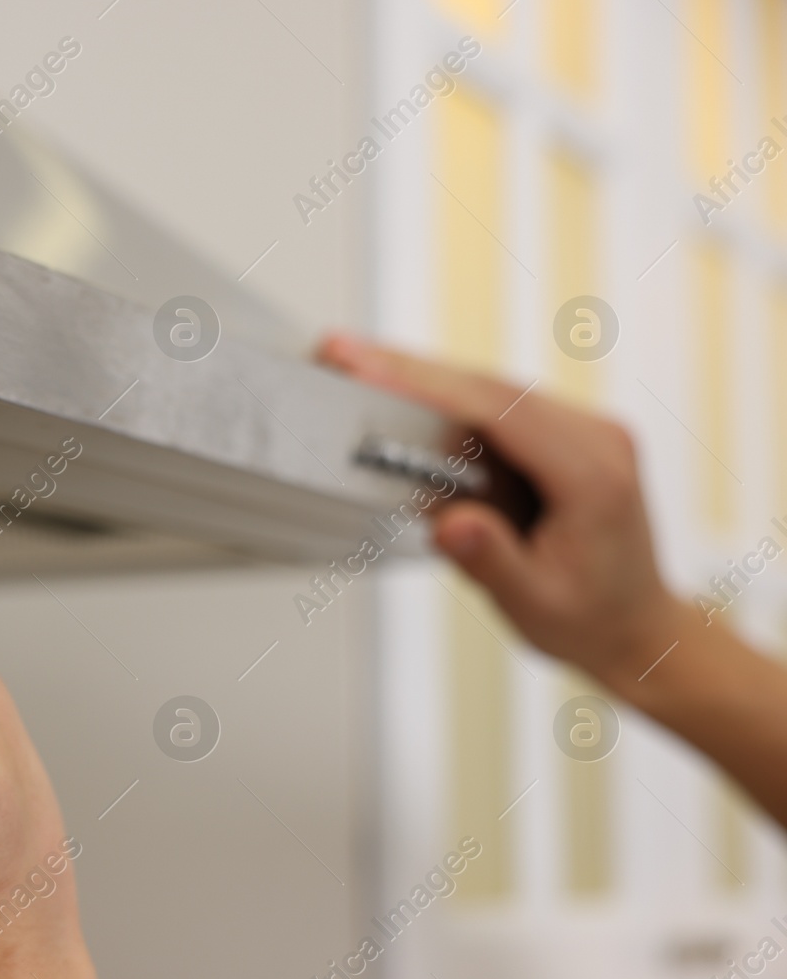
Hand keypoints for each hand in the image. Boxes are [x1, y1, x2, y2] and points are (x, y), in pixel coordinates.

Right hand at [317, 334, 786, 827]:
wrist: (637, 626)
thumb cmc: (590, 621)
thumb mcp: (535, 605)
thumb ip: (492, 561)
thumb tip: (450, 523)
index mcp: (593, 476)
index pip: (498, 411)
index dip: (427, 386)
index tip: (369, 370)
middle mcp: (597, 438)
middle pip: (490, 388)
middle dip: (410, 369)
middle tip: (342, 352)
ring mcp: (588, 430)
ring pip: (493, 389)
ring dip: (426, 379)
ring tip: (361, 368)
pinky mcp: (569, 434)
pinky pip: (502, 404)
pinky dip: (450, 397)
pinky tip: (408, 393)